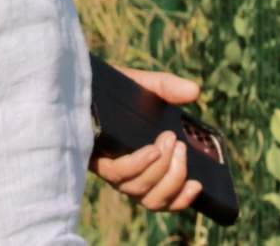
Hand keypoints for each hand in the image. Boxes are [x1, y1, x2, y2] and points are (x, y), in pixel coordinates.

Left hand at [89, 67, 203, 212]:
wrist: (82, 79)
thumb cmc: (115, 88)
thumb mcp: (146, 85)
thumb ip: (170, 88)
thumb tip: (196, 91)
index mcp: (143, 166)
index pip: (162, 199)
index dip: (181, 200)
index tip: (197, 185)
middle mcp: (126, 174)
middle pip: (154, 199)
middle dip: (175, 177)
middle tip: (180, 147)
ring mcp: (109, 168)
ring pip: (139, 190)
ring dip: (161, 170)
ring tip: (169, 141)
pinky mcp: (94, 159)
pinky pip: (119, 173)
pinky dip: (140, 164)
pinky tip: (152, 150)